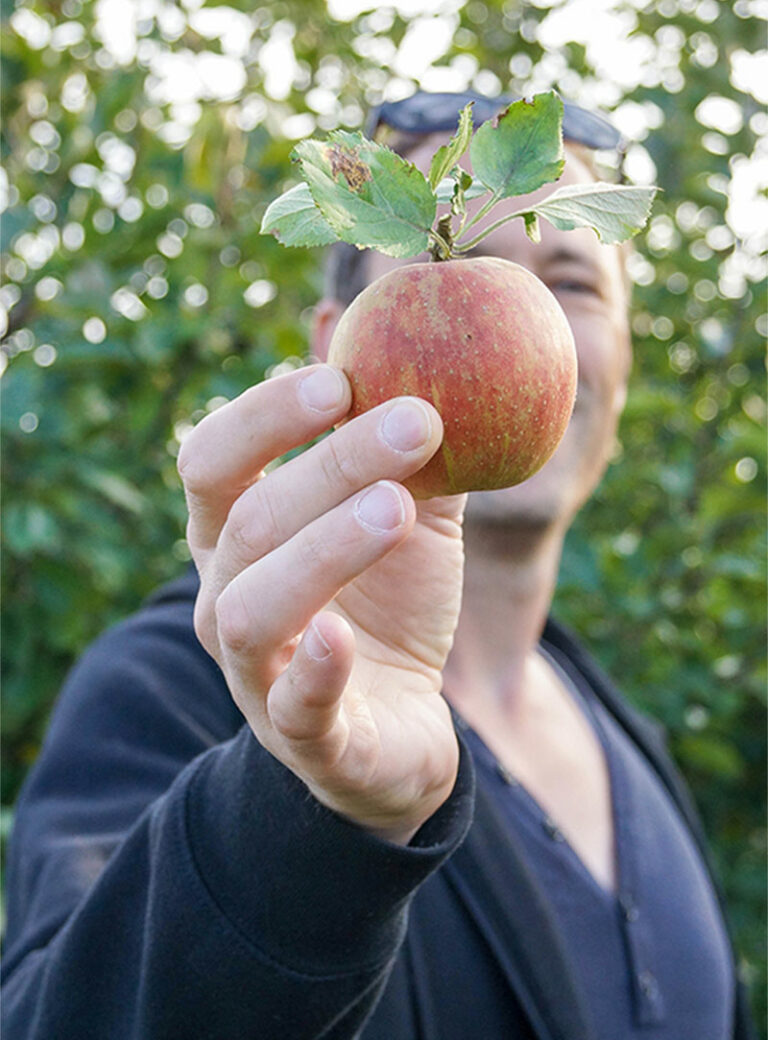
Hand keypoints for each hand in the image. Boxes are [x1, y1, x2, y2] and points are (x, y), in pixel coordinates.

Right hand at [178, 364, 465, 843]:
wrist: (406, 723)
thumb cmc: (391, 602)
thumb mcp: (409, 514)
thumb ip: (414, 448)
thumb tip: (448, 354)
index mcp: (236, 535)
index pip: (212, 460)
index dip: (264, 416)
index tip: (341, 380)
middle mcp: (225, 598)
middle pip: (251, 521)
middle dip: (334, 465)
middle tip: (418, 421)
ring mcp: (254, 673)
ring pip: (254, 609)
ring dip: (324, 549)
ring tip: (397, 507)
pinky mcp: (302, 736)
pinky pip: (294, 706)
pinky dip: (315, 669)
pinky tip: (344, 633)